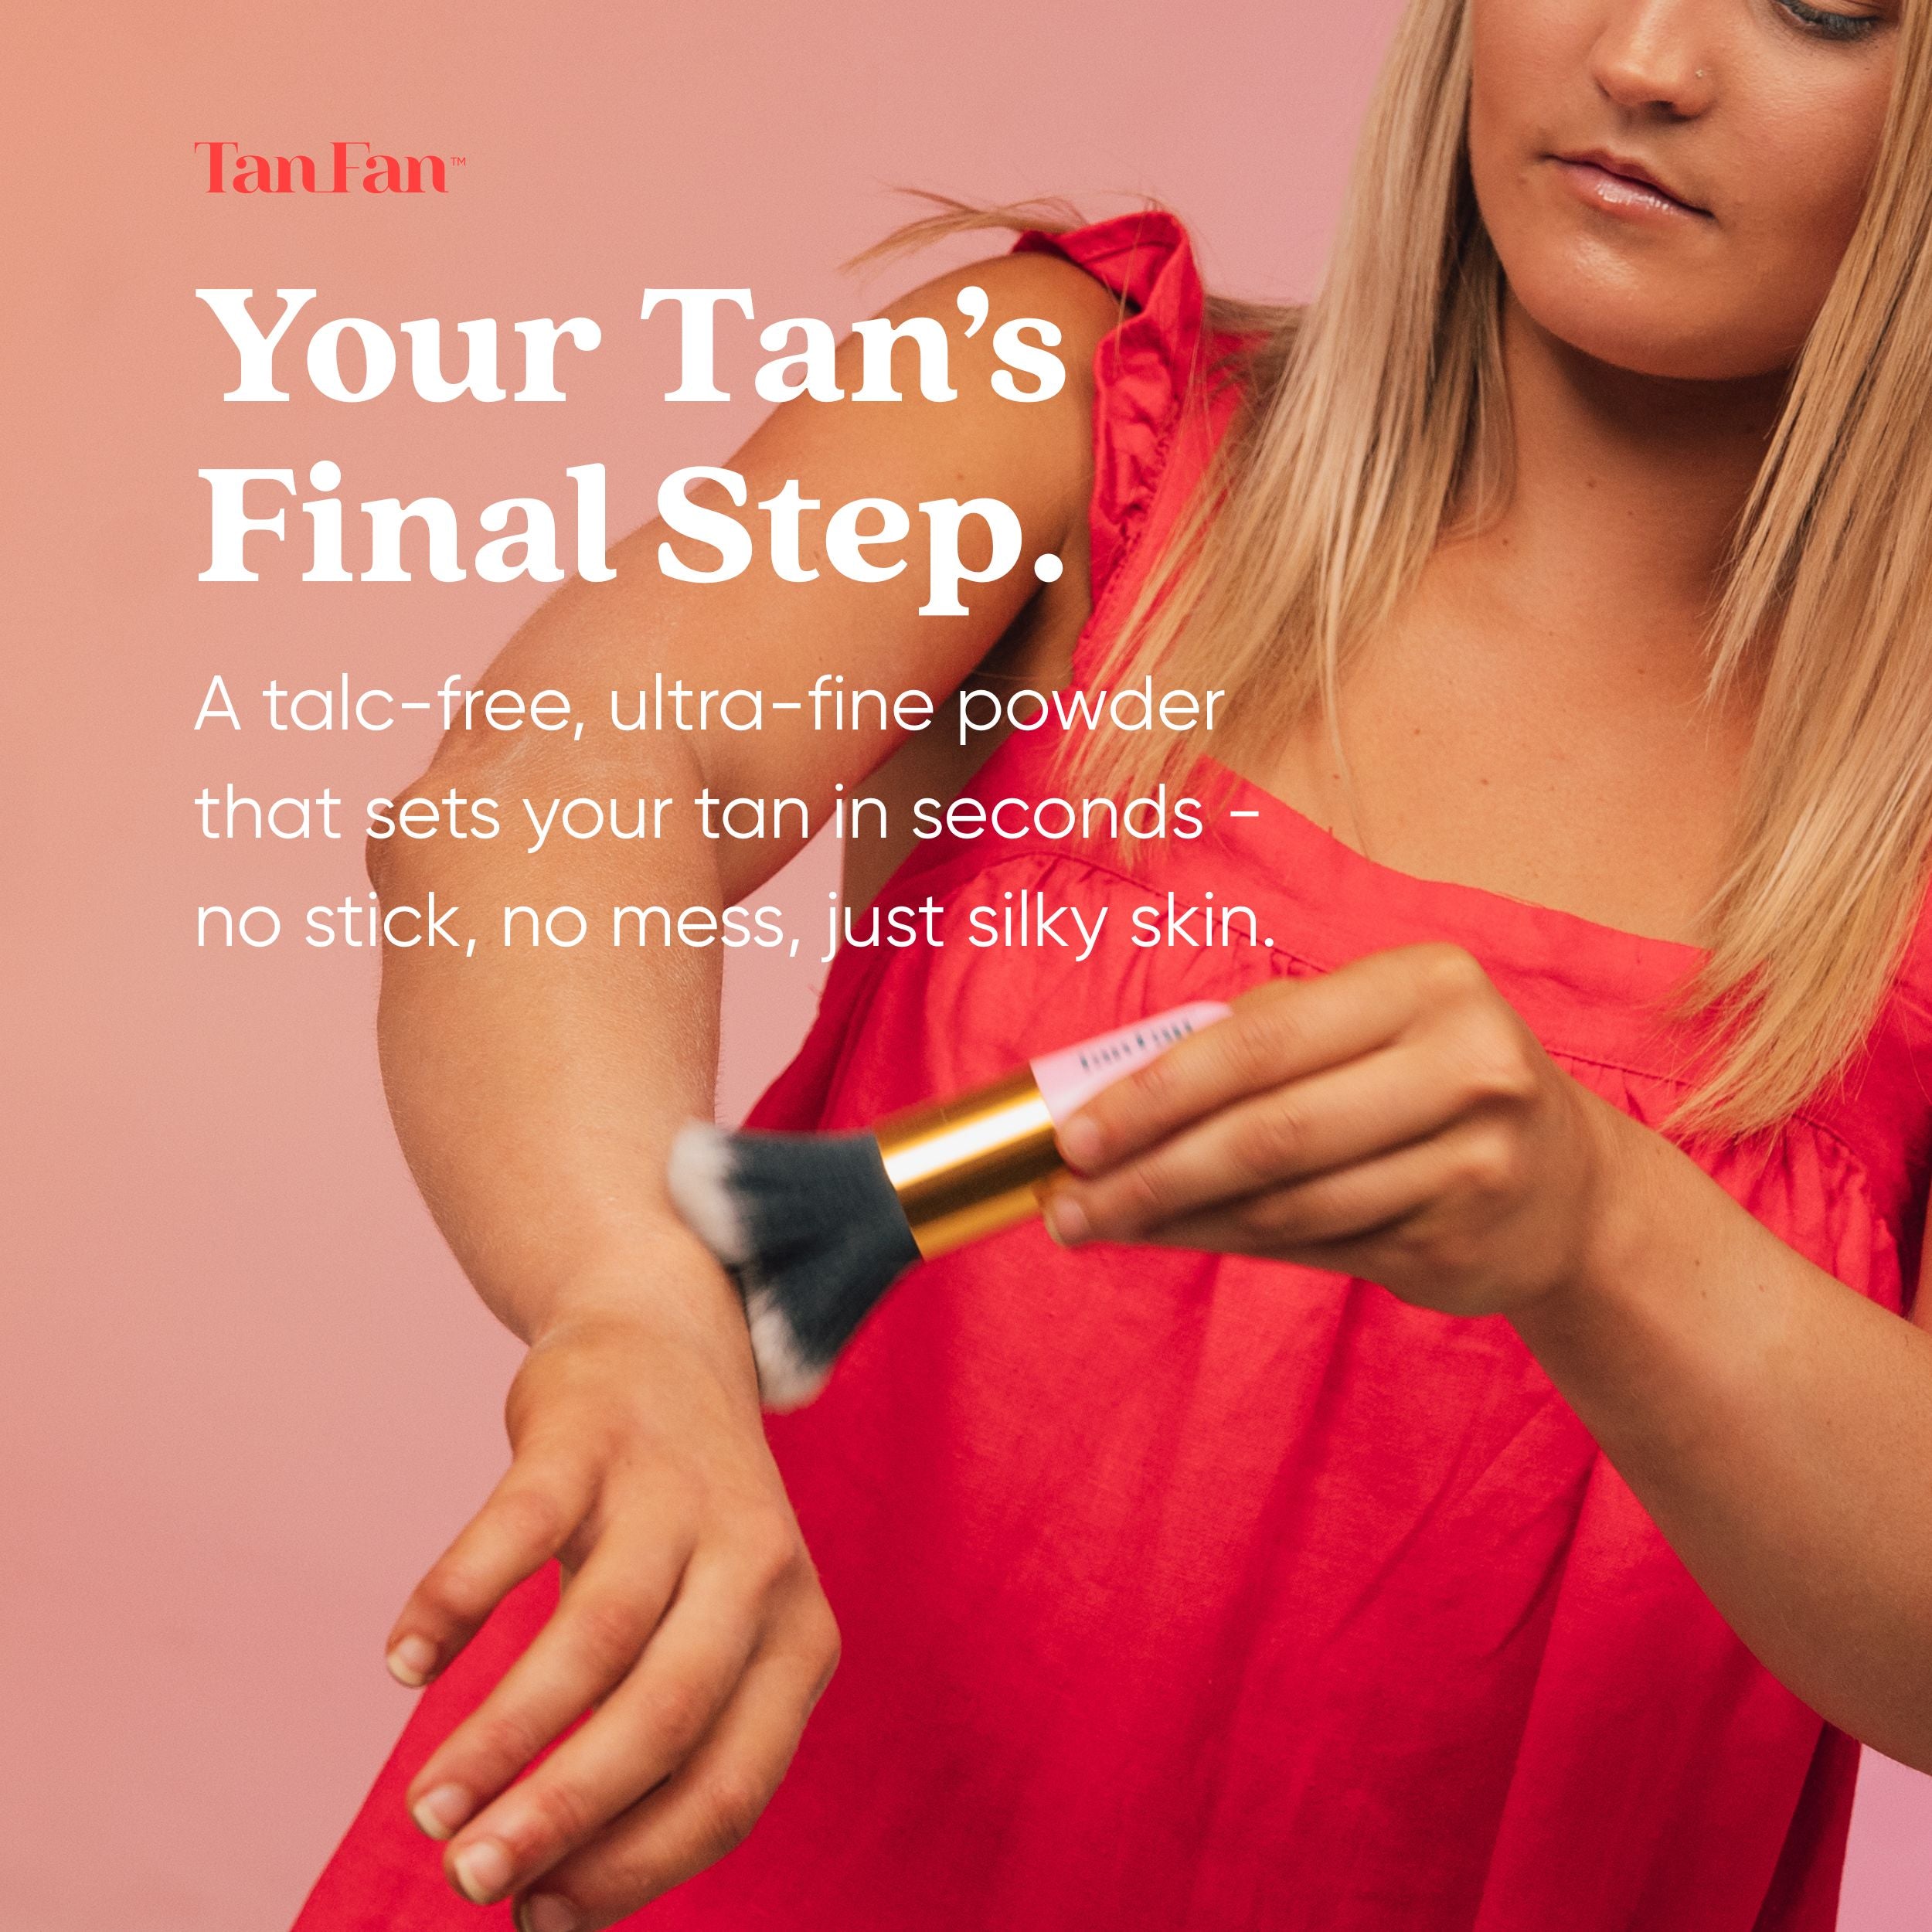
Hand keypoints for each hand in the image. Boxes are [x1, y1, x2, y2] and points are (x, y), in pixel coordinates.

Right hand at [382, 1262, 838, 1931]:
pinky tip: (404, 1664)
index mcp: (798, 1638)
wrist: (667, 1343)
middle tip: (467, 1877)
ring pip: (593, 1636)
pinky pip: (517, 1527)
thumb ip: (651, 1746)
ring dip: (501, 1734)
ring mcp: (675, 1490)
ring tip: (426, 1807)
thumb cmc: (677, 1537)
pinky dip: (455, 1601)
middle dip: (562, 1813)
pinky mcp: (594, 1431)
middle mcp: (757, 1563)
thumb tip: (543, 1904)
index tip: (537, 1922)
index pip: (733, 1786)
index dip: (635, 1867)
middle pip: (665, 1716)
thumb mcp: (705, 1634)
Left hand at [1043, 943, 1629, 1317]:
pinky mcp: (1462, 1241)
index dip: (1158, 1091)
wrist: (1572, 1187)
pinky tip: (1177, 1235)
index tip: (1075, 1129)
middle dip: (1150, 1170)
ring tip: (1099, 1222)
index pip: (1261, 1043)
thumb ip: (1262, 1044)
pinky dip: (1232, 1242)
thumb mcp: (1373, 1026)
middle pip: (1269, 1132)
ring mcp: (1474, 1162)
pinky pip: (1314, 1246)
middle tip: (1068, 1200)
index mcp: (1426, 984)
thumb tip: (1111, 1087)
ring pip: (1286, 1203)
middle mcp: (1465, 1066)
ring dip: (1176, 1218)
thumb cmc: (1433, 1082)